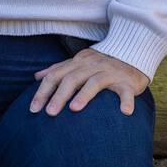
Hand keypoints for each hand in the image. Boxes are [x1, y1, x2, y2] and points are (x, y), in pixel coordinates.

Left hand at [29, 48, 148, 115]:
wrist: (133, 54)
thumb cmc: (102, 63)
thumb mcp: (79, 62)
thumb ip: (59, 69)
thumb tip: (37, 76)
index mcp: (79, 62)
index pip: (56, 75)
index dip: (43, 91)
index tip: (33, 109)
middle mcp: (93, 65)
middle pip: (72, 79)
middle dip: (59, 95)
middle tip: (49, 113)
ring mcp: (110, 72)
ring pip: (95, 82)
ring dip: (84, 95)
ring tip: (74, 109)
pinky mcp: (127, 81)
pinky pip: (126, 91)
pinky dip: (125, 101)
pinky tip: (124, 112)